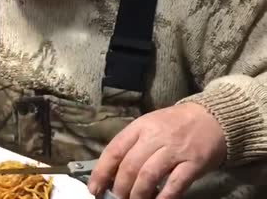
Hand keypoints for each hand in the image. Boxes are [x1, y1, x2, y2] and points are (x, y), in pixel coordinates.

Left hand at [88, 103, 226, 198]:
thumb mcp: (149, 125)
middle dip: (119, 188)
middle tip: (116, 198)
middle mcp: (155, 137)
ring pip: (148, 176)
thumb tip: (110, 171)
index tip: (93, 188)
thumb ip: (131, 144)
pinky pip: (175, 184)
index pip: (114, 150)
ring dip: (137, 194)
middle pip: (129, 166)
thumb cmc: (175, 124)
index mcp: (140, 126)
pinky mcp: (193, 163)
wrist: (213, 117)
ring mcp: (175, 150)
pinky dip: (163, 198)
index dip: (101, 172)